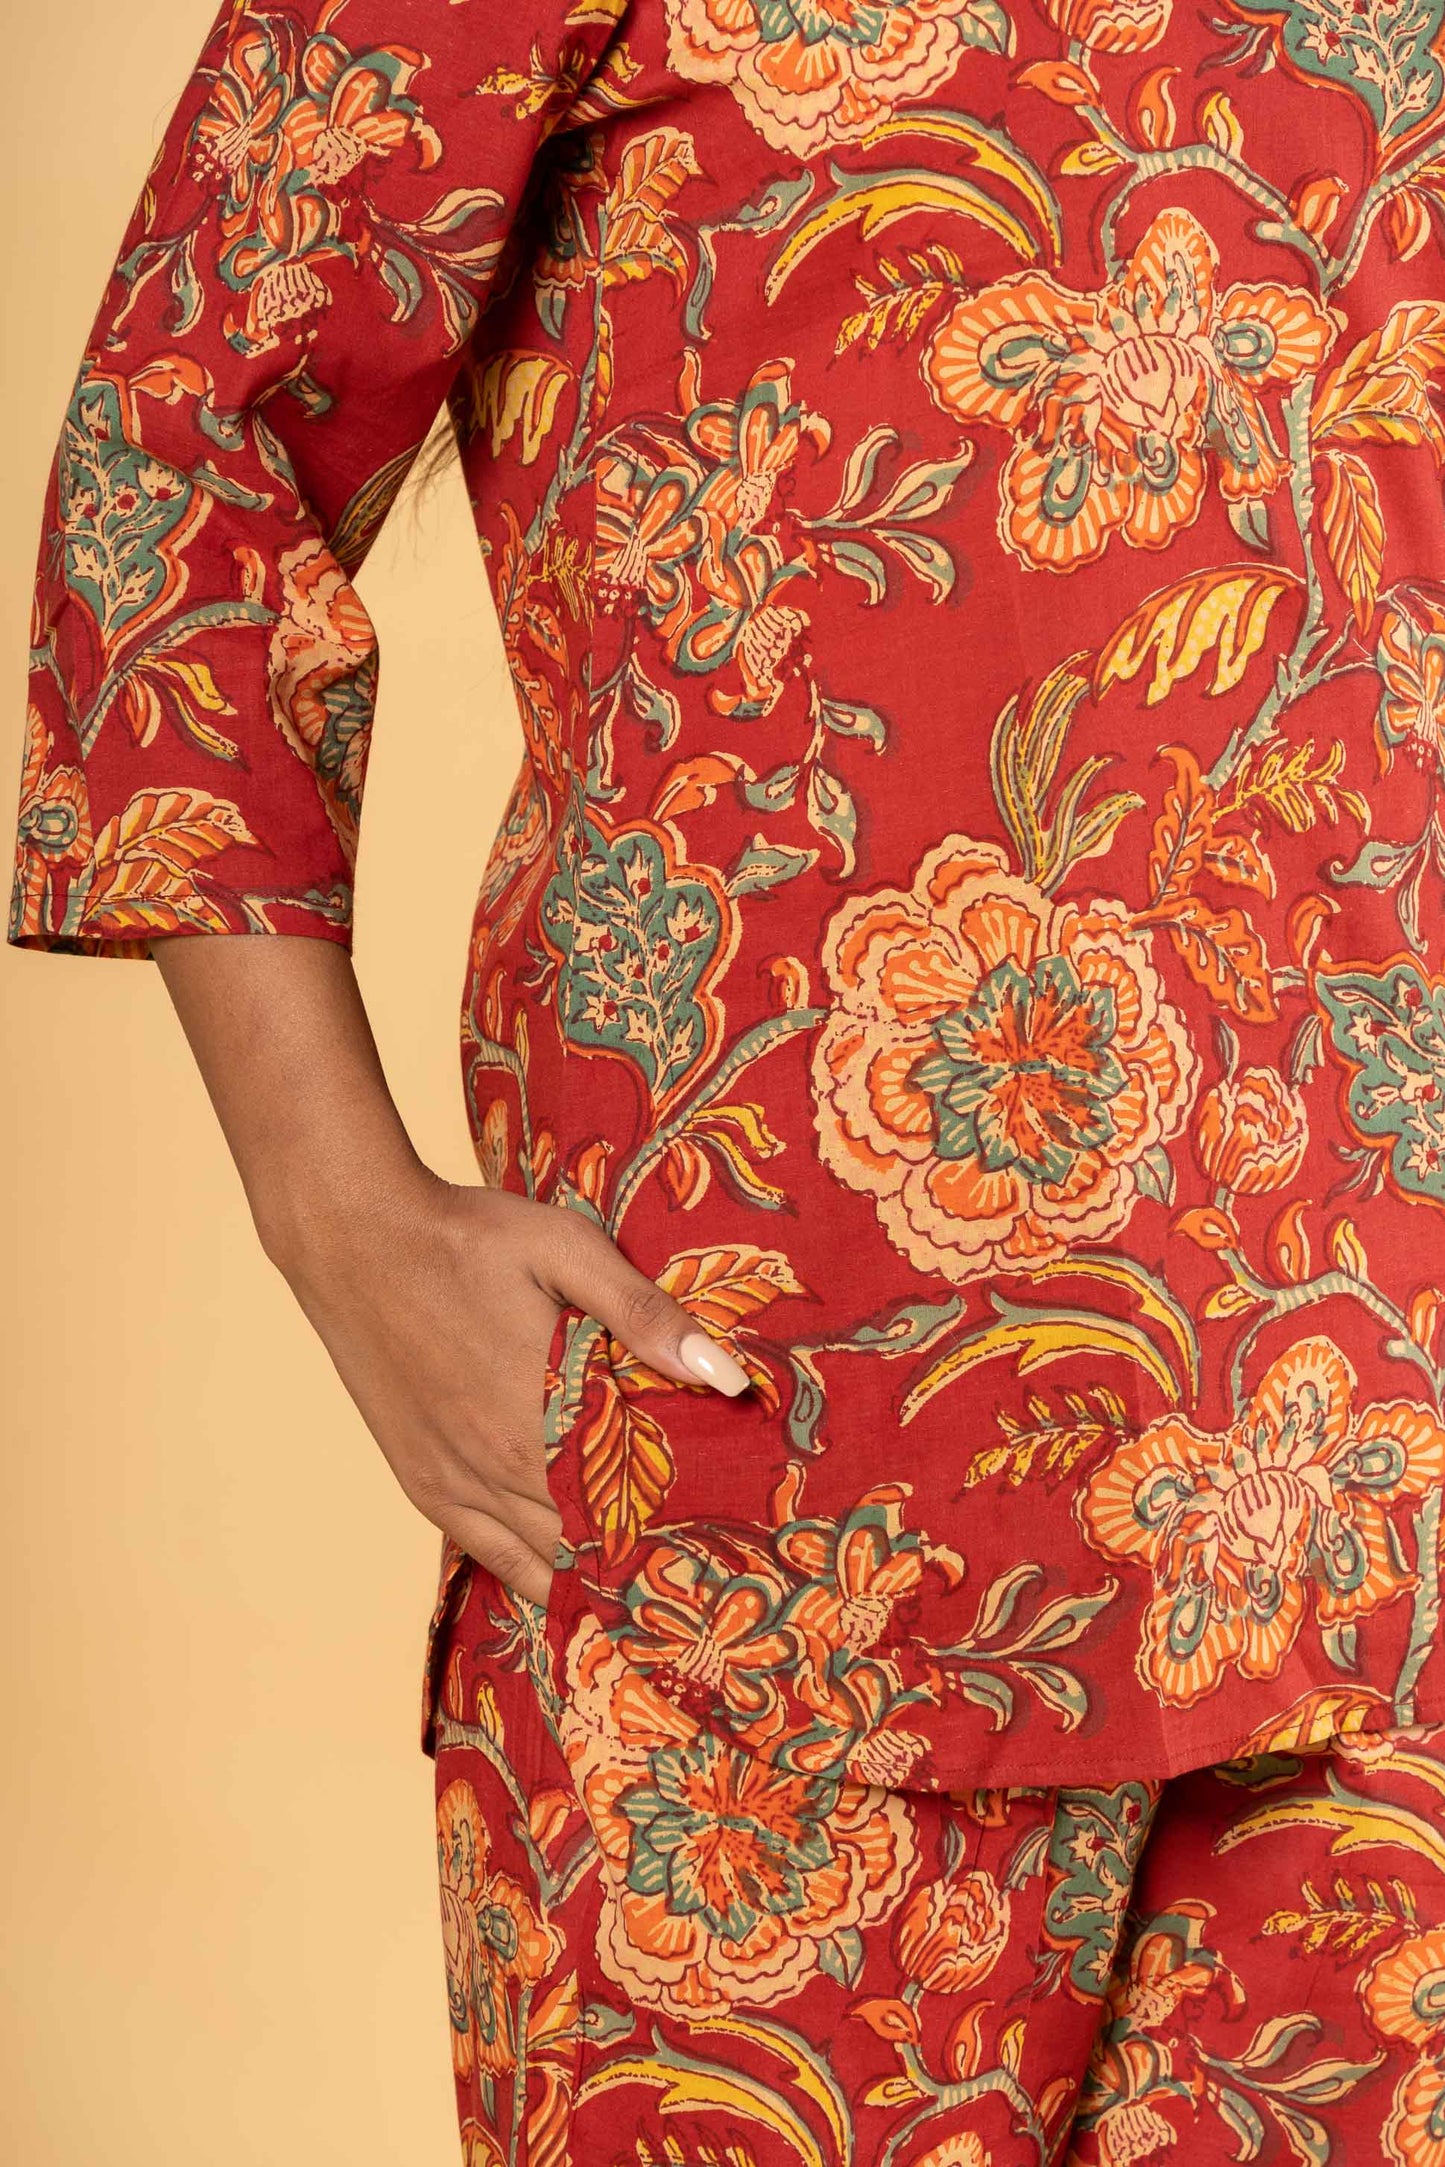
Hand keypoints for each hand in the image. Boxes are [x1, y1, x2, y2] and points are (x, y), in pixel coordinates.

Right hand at [273, 1168, 749, 1603]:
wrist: (354, 1240)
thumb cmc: (467, 1238)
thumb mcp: (565, 1251)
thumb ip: (645, 1315)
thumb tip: (728, 1376)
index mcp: (542, 1415)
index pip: (631, 1505)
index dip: (681, 1529)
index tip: (727, 1542)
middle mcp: (497, 1467)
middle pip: (592, 1543)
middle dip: (648, 1554)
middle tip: (703, 1566)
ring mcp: (454, 1483)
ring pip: (541, 1562)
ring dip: (593, 1572)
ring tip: (649, 1586)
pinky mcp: (422, 1484)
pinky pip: (487, 1557)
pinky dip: (532, 1576)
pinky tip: (566, 1584)